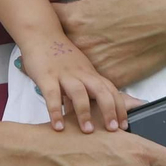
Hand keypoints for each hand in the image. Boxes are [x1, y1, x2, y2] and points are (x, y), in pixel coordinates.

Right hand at [20, 33, 134, 132]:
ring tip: (87, 131)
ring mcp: (64, 74)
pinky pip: (52, 95)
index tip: (124, 125)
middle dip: (109, 110)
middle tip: (113, 130)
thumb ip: (83, 92)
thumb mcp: (77, 72)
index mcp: (90, 73)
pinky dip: (55, 111)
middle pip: (101, 90)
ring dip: (84, 112)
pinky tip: (58, 126)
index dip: (119, 107)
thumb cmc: (60, 56)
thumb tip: (89, 114)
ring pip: (79, 92)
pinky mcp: (46, 76)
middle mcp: (81, 74)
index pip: (110, 90)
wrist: (41, 34)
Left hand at [47, 0, 165, 86]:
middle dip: (50, 43)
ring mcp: (97, 64)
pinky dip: (88, 77)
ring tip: (72, 56)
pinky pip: (92, 81)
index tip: (43, 17)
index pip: (45, 19)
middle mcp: (82, 43)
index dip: (42, 17)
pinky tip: (91, 70)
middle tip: (54, 39)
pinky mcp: (112, 78)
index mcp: (76, 17)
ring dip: (66, 63)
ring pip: (69, 68)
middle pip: (53, 47)